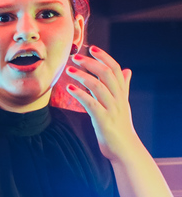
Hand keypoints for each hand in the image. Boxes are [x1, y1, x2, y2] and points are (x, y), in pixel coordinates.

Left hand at [64, 45, 142, 162]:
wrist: (124, 148)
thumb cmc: (119, 126)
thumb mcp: (122, 104)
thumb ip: (122, 87)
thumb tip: (127, 71)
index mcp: (121, 93)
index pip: (115, 69)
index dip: (104, 57)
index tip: (92, 48)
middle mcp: (118, 98)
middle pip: (107, 74)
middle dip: (91, 63)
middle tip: (76, 57)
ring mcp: (112, 109)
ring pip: (99, 86)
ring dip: (83, 76)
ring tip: (69, 70)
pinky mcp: (104, 120)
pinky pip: (91, 103)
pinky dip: (80, 94)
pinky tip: (69, 88)